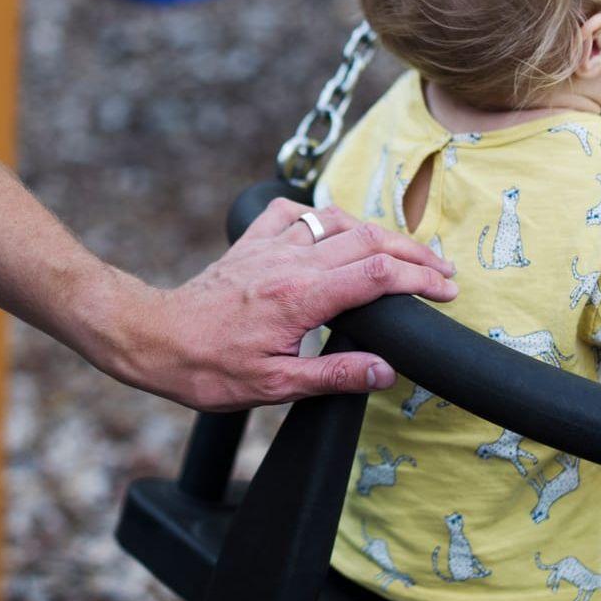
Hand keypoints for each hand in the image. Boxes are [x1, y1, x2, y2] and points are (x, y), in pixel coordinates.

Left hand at [104, 198, 456, 410]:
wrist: (154, 339)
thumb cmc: (208, 369)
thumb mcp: (274, 386)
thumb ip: (334, 376)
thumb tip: (386, 371)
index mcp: (299, 297)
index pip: (376, 275)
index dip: (418, 279)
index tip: (446, 290)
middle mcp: (289, 262)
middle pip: (368, 240)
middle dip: (413, 254)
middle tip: (444, 271)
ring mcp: (269, 246)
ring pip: (337, 221)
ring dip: (377, 232)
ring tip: (404, 252)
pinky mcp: (251, 242)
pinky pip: (294, 214)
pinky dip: (323, 217)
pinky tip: (334, 230)